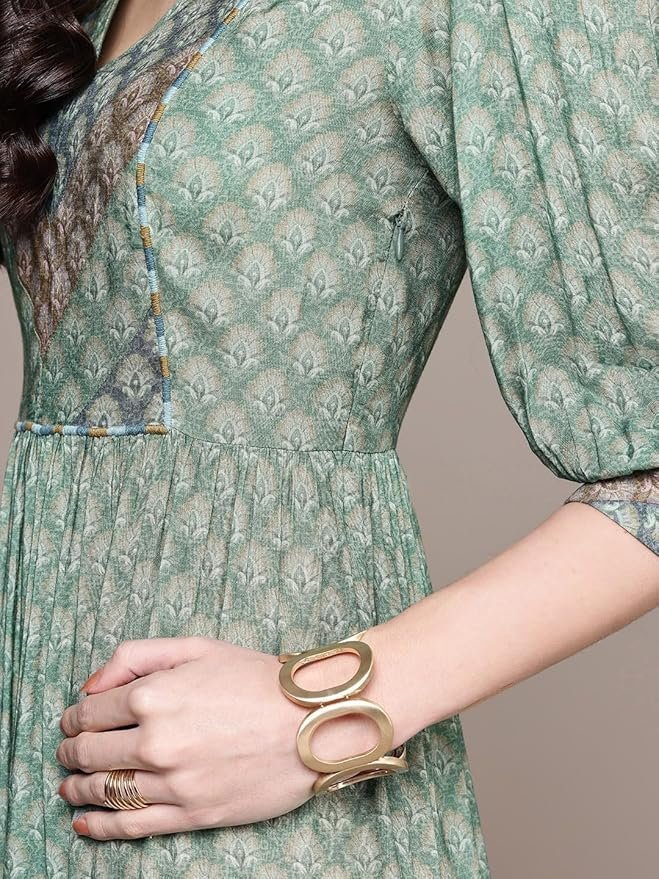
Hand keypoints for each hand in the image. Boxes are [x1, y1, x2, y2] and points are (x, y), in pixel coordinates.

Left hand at [55, 628, 397, 840]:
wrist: (312, 721)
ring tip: (70, 786)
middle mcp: (155, 741)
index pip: (89, 712)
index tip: (72, 721)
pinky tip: (85, 824)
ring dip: (77, 788)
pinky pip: (131, 826)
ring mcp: (173, 782)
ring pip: (104, 791)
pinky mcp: (191, 814)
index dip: (73, 718)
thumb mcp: (196, 647)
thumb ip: (136, 656)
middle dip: (69, 751)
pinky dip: (99, 828)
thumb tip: (90, 687)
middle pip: (89, 753)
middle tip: (66, 751)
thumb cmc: (257, 679)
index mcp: (153, 695)